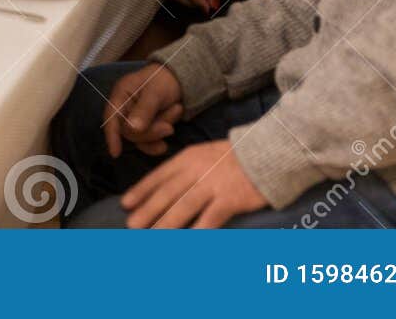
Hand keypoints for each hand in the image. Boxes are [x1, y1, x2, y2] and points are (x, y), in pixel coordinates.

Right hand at [102, 63, 184, 158]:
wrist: (180, 79)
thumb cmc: (164, 79)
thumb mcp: (156, 92)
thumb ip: (144, 110)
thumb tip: (132, 129)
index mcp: (121, 94)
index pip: (111, 117)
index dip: (112, 135)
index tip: (115, 153)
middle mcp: (124, 108)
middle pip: (128, 131)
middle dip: (150, 132)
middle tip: (169, 128)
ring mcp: (134, 119)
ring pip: (140, 137)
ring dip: (159, 131)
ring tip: (176, 110)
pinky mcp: (144, 127)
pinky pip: (147, 142)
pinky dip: (158, 140)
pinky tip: (169, 135)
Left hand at [121, 139, 267, 227]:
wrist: (269, 152)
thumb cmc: (235, 157)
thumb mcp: (205, 155)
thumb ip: (186, 170)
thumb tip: (165, 189)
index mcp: (188, 158)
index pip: (159, 175)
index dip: (141, 190)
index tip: (126, 204)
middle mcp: (196, 170)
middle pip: (167, 193)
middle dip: (147, 210)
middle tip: (131, 226)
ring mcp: (213, 185)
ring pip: (184, 207)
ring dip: (166, 225)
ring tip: (152, 238)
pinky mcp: (230, 199)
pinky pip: (209, 220)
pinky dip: (197, 233)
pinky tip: (187, 243)